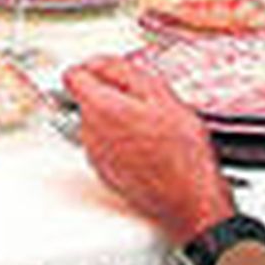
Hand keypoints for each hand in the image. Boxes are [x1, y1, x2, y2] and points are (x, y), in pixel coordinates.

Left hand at [63, 54, 233, 243]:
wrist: (192, 202)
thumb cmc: (182, 154)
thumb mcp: (161, 96)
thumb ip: (123, 71)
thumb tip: (100, 63)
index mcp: (99, 108)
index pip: (72, 75)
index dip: (93, 68)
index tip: (111, 71)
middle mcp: (89, 132)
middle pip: (87, 99)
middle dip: (111, 94)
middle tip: (145, 102)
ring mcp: (96, 155)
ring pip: (98, 122)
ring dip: (118, 118)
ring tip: (152, 127)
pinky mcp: (106, 172)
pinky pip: (106, 145)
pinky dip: (122, 141)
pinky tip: (150, 147)